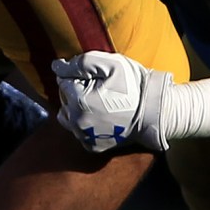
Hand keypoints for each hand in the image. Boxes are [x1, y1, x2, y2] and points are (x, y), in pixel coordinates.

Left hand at [50, 51, 209, 150]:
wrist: (153, 112)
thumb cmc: (133, 86)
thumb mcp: (111, 65)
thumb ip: (81, 63)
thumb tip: (56, 66)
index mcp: (78, 100)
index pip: (63, 80)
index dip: (79, 75)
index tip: (96, 77)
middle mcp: (77, 121)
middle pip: (64, 99)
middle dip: (76, 91)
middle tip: (99, 89)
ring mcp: (84, 136)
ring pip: (67, 117)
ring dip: (76, 108)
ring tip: (97, 102)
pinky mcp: (93, 146)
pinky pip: (79, 132)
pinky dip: (85, 123)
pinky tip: (100, 117)